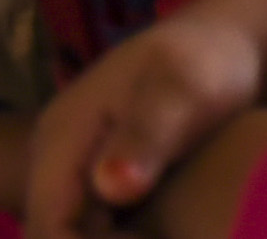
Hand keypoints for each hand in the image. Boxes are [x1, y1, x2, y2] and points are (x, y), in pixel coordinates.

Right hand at [24, 9, 266, 237]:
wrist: (218, 45)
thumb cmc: (203, 63)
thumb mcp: (185, 90)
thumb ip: (148, 134)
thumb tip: (110, 186)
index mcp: (60, 137)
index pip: (48, 226)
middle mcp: (54, 158)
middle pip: (53, 234)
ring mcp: (72, 169)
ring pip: (71, 234)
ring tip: (166, 236)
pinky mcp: (95, 180)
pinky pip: (92, 228)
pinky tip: (162, 235)